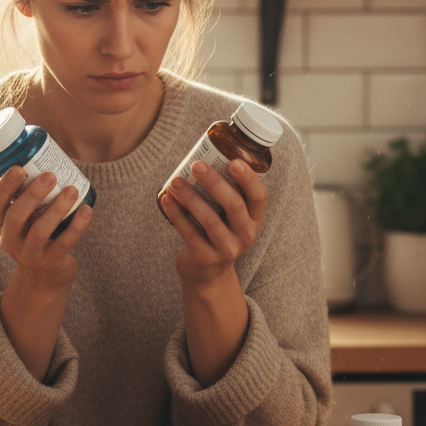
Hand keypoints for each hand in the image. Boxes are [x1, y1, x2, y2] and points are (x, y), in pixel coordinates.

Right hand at [0, 167, 91, 292]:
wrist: (45, 278)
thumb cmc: (35, 235)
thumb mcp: (23, 220)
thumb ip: (27, 195)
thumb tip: (44, 152)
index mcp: (1, 225)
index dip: (4, 187)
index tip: (19, 168)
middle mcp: (10, 240)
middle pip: (16, 217)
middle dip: (32, 194)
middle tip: (50, 175)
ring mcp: (30, 254)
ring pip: (40, 230)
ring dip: (57, 208)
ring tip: (72, 189)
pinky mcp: (51, 263)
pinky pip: (64, 243)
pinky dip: (77, 225)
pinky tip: (86, 209)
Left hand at [160, 159, 266, 286]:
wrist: (207, 272)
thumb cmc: (217, 232)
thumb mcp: (230, 216)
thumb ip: (226, 192)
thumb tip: (204, 153)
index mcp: (254, 218)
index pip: (259, 196)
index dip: (248, 178)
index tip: (234, 161)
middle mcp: (246, 234)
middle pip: (234, 205)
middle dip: (215, 183)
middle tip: (198, 165)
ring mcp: (227, 249)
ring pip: (210, 219)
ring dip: (190, 197)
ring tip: (175, 181)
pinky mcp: (206, 258)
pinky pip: (190, 233)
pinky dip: (176, 214)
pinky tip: (166, 199)